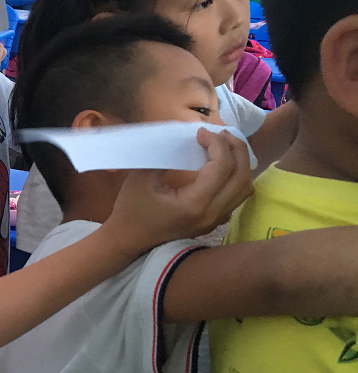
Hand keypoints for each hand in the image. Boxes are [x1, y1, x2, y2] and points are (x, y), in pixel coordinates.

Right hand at [106, 129, 253, 256]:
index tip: (200, 132)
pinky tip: (221, 168)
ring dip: (240, 164)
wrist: (128, 240)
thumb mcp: (142, 178)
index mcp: (194, 203)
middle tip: (220, 134)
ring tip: (225, 147)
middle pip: (241, 176)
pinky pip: (236, 197)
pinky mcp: (213, 223)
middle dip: (236, 149)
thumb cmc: (131, 209)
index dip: (216, 143)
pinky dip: (235, 178)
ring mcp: (215, 221)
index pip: (222, 167)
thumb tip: (182, 138)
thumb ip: (165, 156)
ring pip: (244, 188)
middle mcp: (211, 214)